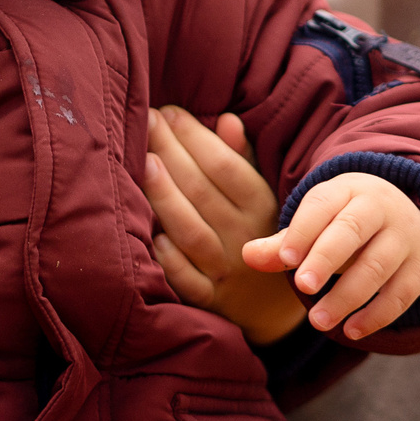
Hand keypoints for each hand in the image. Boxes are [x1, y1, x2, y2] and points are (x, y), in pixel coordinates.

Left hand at [141, 107, 302, 347]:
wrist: (274, 308)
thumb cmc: (258, 232)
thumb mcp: (262, 194)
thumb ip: (242, 158)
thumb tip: (226, 119)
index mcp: (261, 207)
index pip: (226, 166)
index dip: (196, 137)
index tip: (169, 112)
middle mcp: (245, 237)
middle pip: (203, 192)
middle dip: (172, 152)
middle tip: (146, 121)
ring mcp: (225, 271)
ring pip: (192, 232)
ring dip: (167, 198)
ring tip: (144, 163)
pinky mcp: (209, 300)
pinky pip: (187, 280)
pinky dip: (170, 259)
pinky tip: (151, 234)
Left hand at [240, 172, 419, 341]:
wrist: (405, 215)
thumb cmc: (343, 222)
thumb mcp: (315, 224)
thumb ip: (283, 244)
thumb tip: (248, 256)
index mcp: (346, 190)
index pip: (322, 205)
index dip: (303, 231)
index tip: (285, 260)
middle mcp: (379, 209)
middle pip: (352, 230)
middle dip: (326, 259)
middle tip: (302, 287)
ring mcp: (404, 238)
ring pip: (377, 266)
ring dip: (347, 296)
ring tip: (318, 321)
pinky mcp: (419, 269)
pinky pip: (401, 294)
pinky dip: (376, 315)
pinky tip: (350, 331)